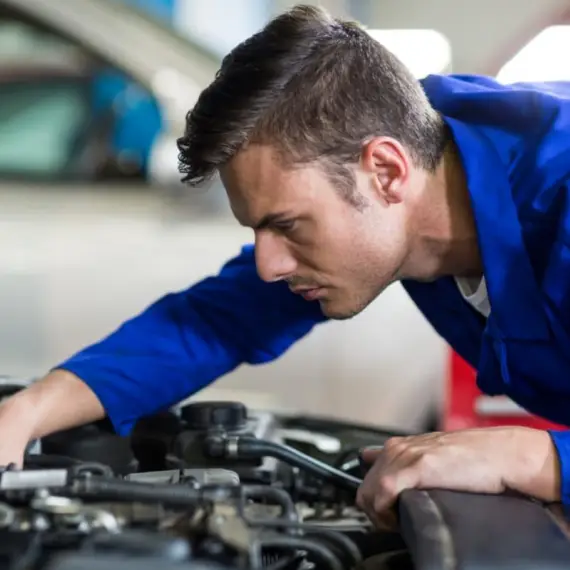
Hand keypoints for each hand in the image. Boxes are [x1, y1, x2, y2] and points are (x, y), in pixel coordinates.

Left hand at [356, 427, 560, 529]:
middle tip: (396, 523)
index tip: (386, 510)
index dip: (373, 496)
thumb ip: (412, 465)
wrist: (501, 454)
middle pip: (364, 487)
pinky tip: (403, 519)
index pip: (366, 472)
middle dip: (375, 511)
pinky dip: (387, 512)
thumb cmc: (475, 460)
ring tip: (401, 523)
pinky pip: (384, 493)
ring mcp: (405, 456)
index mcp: (399, 446)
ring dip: (381, 515)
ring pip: (369, 493)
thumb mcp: (434, 458)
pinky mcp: (417, 467)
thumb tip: (396, 477)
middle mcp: (396, 449)